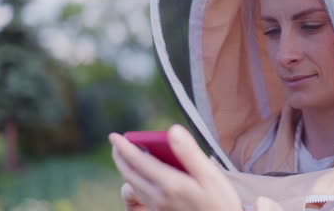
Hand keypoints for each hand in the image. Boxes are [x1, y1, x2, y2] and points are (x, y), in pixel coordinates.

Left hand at [109, 124, 241, 210]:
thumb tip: (172, 130)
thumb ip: (189, 152)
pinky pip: (141, 194)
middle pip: (130, 174)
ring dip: (126, 169)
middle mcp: (159, 197)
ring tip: (126, 156)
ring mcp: (159, 207)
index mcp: (169, 184)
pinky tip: (143, 175)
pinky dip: (134, 180)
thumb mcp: (209, 174)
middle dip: (120, 157)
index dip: (124, 147)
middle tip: (116, 143)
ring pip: (133, 186)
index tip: (113, 136)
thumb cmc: (220, 201)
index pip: (138, 161)